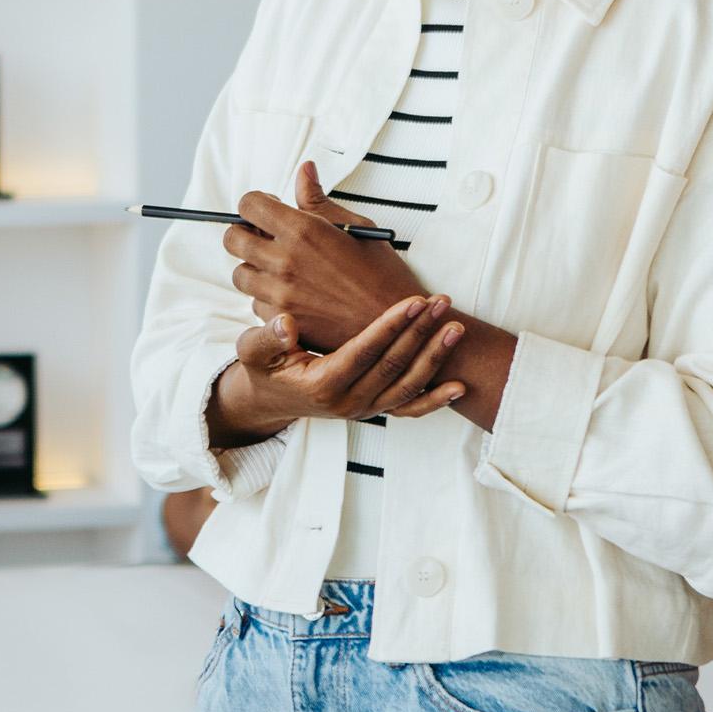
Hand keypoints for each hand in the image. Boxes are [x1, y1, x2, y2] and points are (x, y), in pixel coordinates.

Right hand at [208, 295, 466, 443]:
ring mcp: (364, 409)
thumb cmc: (264, 368)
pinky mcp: (374, 410)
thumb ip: (266, 337)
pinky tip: (459, 387)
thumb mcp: (253, 352)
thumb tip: (285, 323)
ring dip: (435, 356)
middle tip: (441, 301)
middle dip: (421, 331)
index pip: (364, 352)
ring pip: (408, 385)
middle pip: (393, 365)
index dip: (390, 326)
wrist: (271, 399)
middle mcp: (347, 402)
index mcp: (321, 384)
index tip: (413, 301)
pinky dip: (436, 400)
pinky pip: (409, 409)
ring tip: (455, 327)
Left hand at [223, 162, 429, 353]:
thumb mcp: (356, 227)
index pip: (248, 206)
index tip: (267, 209)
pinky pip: (255, 304)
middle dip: (246, 234)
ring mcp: (279, 293)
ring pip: (240, 274)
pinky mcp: (281, 321)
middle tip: (266, 238)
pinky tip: (293, 295)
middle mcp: (283, 261)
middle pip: (233, 239)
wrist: (397, 325)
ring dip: (254, 268)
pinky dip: (267, 299)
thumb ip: (318, 200)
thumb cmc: (382, 273)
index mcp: (302, 230)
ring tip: (281, 269)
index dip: (255, 204)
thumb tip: (304, 170)